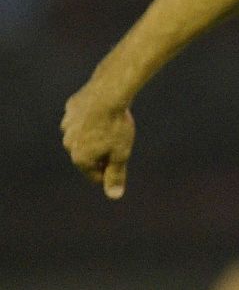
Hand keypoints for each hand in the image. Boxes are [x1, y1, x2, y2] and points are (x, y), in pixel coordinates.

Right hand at [62, 81, 135, 198]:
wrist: (107, 94)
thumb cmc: (116, 127)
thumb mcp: (120, 154)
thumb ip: (115, 175)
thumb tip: (114, 196)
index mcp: (80, 157)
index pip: (94, 175)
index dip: (109, 173)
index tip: (121, 164)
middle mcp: (68, 143)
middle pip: (86, 156)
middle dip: (101, 154)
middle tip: (119, 144)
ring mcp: (67, 125)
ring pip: (82, 136)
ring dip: (94, 136)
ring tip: (111, 128)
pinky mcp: (70, 109)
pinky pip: (81, 118)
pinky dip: (90, 119)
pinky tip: (103, 114)